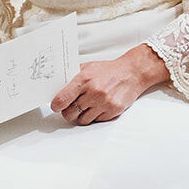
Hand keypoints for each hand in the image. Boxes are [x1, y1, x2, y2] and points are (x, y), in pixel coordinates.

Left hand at [50, 45, 169, 124]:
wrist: (132, 72)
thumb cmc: (110, 70)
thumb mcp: (89, 67)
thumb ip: (73, 77)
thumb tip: (58, 88)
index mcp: (84, 80)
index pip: (62, 99)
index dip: (56, 105)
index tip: (56, 106)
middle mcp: (94, 92)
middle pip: (69, 114)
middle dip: (68, 112)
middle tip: (72, 107)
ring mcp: (104, 103)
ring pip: (82, 120)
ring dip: (82, 115)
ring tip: (87, 106)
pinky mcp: (113, 111)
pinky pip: (96, 121)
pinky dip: (95, 116)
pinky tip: (98, 106)